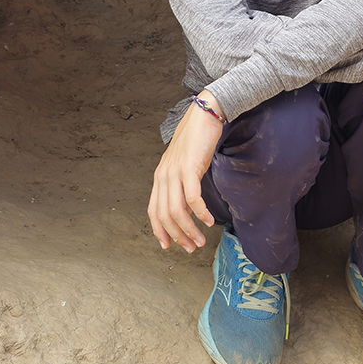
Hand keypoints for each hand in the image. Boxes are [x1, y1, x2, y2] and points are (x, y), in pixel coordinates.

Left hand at [148, 92, 222, 252]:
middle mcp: (164, 176)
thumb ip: (182, 187)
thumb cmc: (197, 140)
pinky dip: (200, 213)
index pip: (154, 211)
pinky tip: (209, 221)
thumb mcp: (185, 166)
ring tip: (201, 241)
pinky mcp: (189, 167)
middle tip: (190, 247)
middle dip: (177, 236)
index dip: (159, 231)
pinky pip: (192, 197)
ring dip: (189, 230)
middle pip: (165, 215)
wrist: (204, 115)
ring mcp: (175, 172)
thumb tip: (188, 211)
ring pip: (178, 210)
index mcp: (160, 177)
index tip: (169, 246)